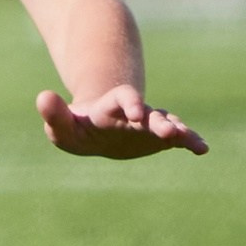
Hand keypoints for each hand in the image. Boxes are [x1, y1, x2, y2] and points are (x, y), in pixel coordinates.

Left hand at [38, 86, 208, 159]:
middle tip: (169, 129)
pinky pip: (178, 138)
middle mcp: (134, 112)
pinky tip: (202, 149)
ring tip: (190, 139)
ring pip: (166, 123)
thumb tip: (43, 97)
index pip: (121, 98)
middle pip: (149, 112)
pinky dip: (190, 141)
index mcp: (110, 107)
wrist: (98, 129)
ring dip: (177, 129)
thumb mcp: (61, 125)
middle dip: (158, 120)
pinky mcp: (159, 138)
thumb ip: (53, 113)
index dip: (129, 102)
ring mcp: (149, 124)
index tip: (135, 112)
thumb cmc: (78, 127)